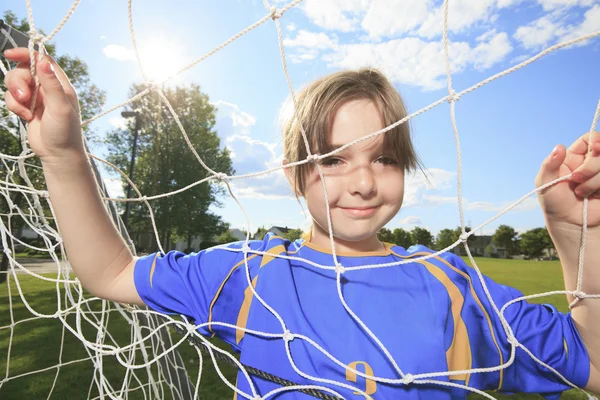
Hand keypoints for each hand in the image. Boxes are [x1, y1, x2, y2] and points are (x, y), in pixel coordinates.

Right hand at [3, 48, 83, 163]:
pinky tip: (26, 117)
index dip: (26, 54)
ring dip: (15, 96)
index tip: (9, 54)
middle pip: (24, 70)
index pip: (42, 60)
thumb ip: (52, 85)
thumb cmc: (65, 132)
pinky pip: (12, 98)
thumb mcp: (60, 108)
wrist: (58, 155)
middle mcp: (48, 88)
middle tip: (24, 97)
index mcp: (60, 84)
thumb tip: (43, 61)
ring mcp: (36, 97)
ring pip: (15, 83)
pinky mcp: (26, 107)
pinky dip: (14, 106)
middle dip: (18, 82)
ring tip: (25, 111)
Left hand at [536, 131, 599, 229]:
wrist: (570, 224)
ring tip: (581, 192)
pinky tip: (593, 196)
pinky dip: (599, 186)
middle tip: (576, 179)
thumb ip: (549, 164)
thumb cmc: (554, 203)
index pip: (590, 138)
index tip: (595, 148)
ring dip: (594, 180)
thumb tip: (560, 147)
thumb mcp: (545, 182)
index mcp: (573, 157)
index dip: (597, 140)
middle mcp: (590, 163)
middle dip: (591, 166)